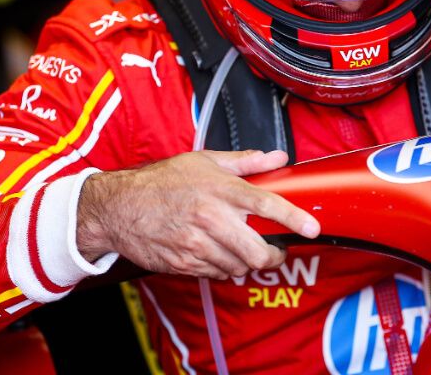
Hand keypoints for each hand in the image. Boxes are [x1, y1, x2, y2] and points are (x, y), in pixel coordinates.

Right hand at [76, 150, 319, 278]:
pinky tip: (218, 253)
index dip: (293, 218)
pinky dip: (225, 268)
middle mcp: (210, 218)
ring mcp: (197, 245)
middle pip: (257, 252)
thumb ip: (245, 162)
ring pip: (239, 267)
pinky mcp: (184, 264)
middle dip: (274, 256)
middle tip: (277, 250)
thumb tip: (276, 157)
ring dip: (247, 263)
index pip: (266, 205)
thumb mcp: (203, 161)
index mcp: (219, 190)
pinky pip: (217, 274)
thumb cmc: (161, 182)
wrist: (118, 208)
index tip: (312, 228)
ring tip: (242, 248)